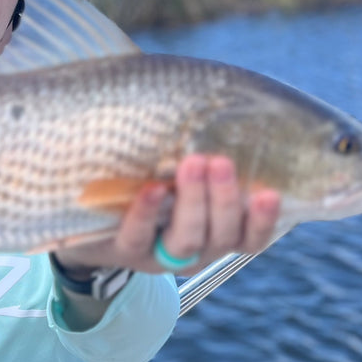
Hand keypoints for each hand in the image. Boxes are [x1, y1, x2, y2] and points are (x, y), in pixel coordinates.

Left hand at [54, 154, 280, 279]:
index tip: (271, 192)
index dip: (263, 220)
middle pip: (221, 235)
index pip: (250, 238)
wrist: (90, 225)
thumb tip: (224, 105)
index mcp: (216, 237)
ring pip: (187, 238)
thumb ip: (204, 159)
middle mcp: (195, 252)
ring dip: (194, 201)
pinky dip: (147, 213)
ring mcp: (159, 256)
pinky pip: (138, 238)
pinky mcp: (125, 252)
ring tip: (193, 163)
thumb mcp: (180, 177)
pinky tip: (152, 188)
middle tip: (220, 161)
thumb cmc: (149, 188)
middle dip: (224, 198)